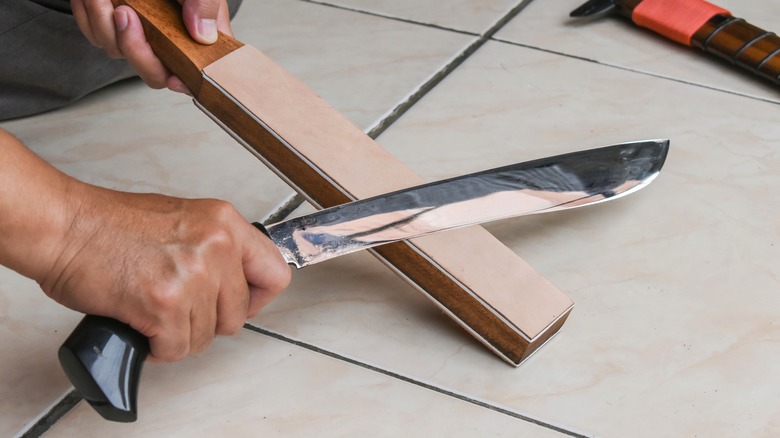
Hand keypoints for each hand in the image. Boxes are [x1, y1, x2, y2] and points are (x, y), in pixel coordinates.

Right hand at [41, 183, 290, 361]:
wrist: (65, 227)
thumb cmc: (111, 225)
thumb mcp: (184, 220)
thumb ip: (216, 249)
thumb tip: (233, 284)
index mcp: (225, 222)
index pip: (276, 272)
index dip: (258, 298)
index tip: (240, 303)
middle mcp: (216, 246)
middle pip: (238, 314)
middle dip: (208, 321)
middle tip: (180, 309)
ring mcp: (193, 275)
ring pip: (206, 335)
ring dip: (179, 334)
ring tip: (154, 312)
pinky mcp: (165, 304)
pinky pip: (177, 348)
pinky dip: (157, 347)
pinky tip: (141, 324)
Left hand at [71, 0, 234, 92]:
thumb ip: (205, 4)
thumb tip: (204, 36)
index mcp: (196, 35)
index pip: (195, 71)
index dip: (186, 82)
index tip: (174, 78)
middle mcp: (168, 40)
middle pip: (153, 72)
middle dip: (134, 48)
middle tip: (125, 12)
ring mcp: (140, 35)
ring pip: (117, 52)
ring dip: (104, 23)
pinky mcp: (113, 27)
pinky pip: (95, 36)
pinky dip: (89, 16)